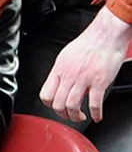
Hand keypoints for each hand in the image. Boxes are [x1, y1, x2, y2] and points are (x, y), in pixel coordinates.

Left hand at [40, 6, 131, 121]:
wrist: (105, 34)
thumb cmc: (88, 43)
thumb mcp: (66, 56)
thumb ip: (62, 72)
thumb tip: (59, 83)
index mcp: (59, 70)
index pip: (46, 94)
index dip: (50, 105)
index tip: (57, 107)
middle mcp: (69, 75)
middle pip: (57, 103)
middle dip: (62, 115)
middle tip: (69, 116)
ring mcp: (83, 79)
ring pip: (72, 106)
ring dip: (75, 116)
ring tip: (80, 117)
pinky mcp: (99, 82)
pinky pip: (94, 104)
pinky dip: (95, 114)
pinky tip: (97, 116)